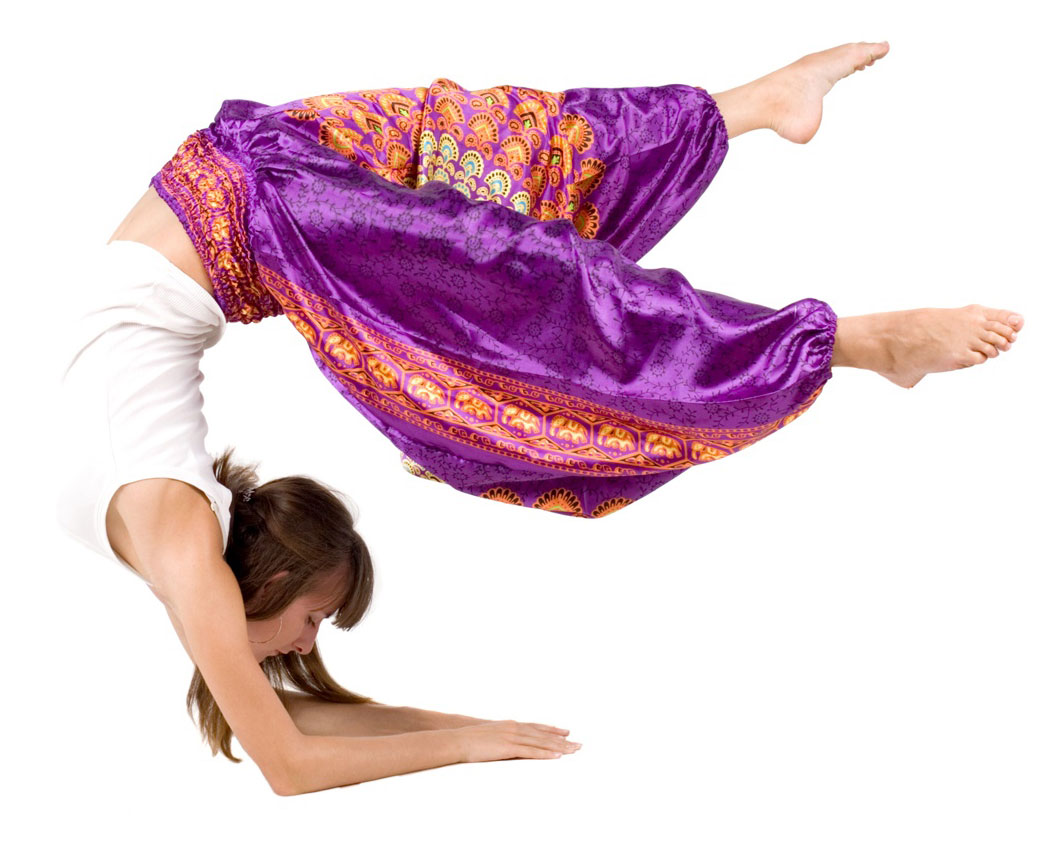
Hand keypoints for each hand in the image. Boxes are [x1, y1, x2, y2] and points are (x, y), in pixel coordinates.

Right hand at [453, 720, 580, 762]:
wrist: (458, 739)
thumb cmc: (470, 740)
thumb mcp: (490, 735)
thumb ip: (502, 737)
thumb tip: (508, 744)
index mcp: (511, 725)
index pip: (536, 727)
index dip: (552, 730)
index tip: (566, 732)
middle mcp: (515, 728)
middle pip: (543, 734)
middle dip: (562, 740)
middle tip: (578, 744)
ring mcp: (512, 737)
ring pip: (541, 742)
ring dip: (559, 747)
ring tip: (574, 751)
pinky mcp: (509, 748)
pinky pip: (531, 752)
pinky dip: (545, 754)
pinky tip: (557, 757)